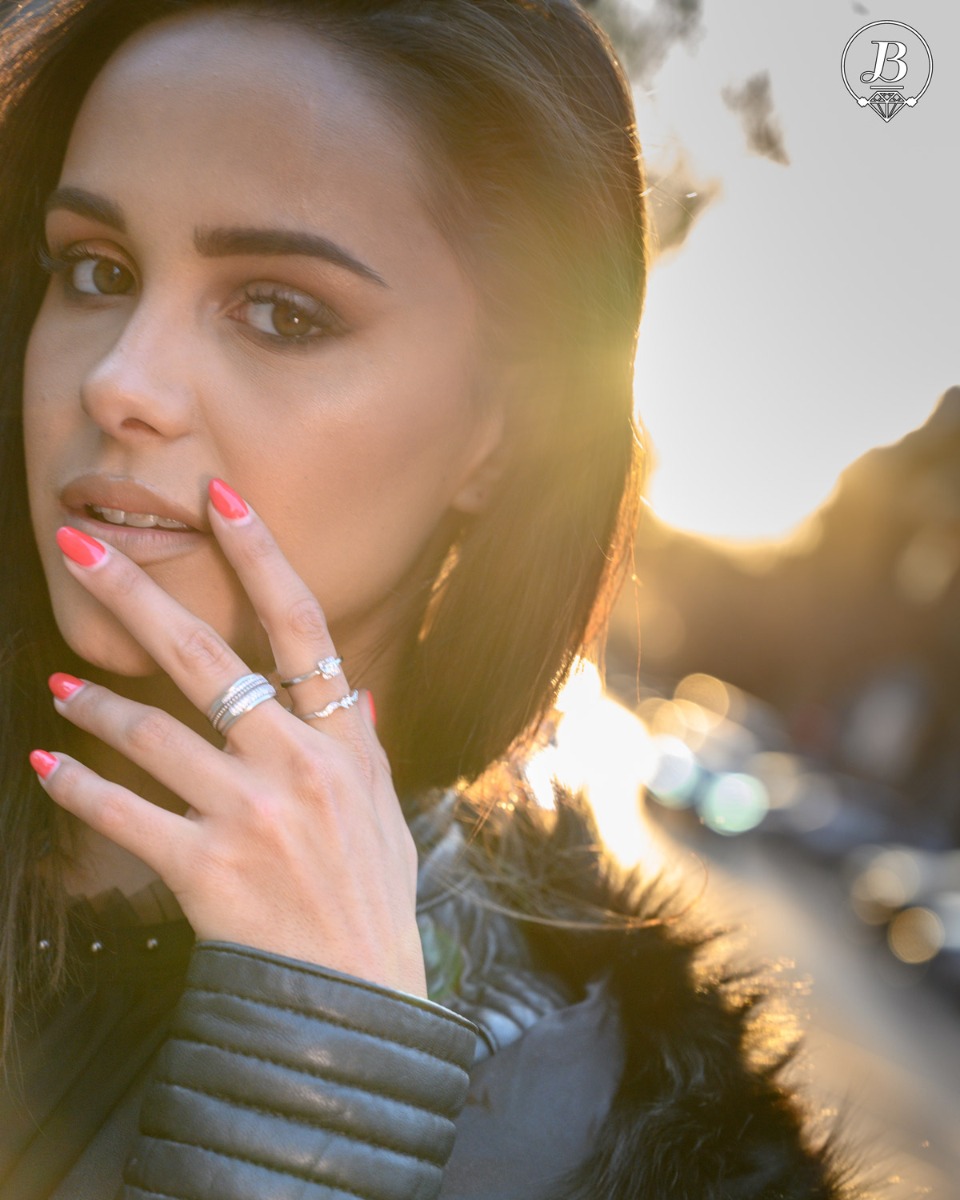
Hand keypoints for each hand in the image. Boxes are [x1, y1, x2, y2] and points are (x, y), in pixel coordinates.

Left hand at [30, 480, 425, 997]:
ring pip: (152, 731)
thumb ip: (364, 750)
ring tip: (61, 681)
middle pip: (206, 657)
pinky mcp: (206, 868)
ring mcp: (251, 814)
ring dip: (95, 703)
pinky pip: (123, 813)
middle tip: (82, 546)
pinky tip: (47, 765)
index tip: (221, 496)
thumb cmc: (370, 902)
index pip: (302, 627)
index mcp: (345, 742)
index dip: (261, 555)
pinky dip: (78, 787)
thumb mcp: (385, 816)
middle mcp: (298, 764)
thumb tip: (360, 699)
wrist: (354, 1004)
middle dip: (136, 594)